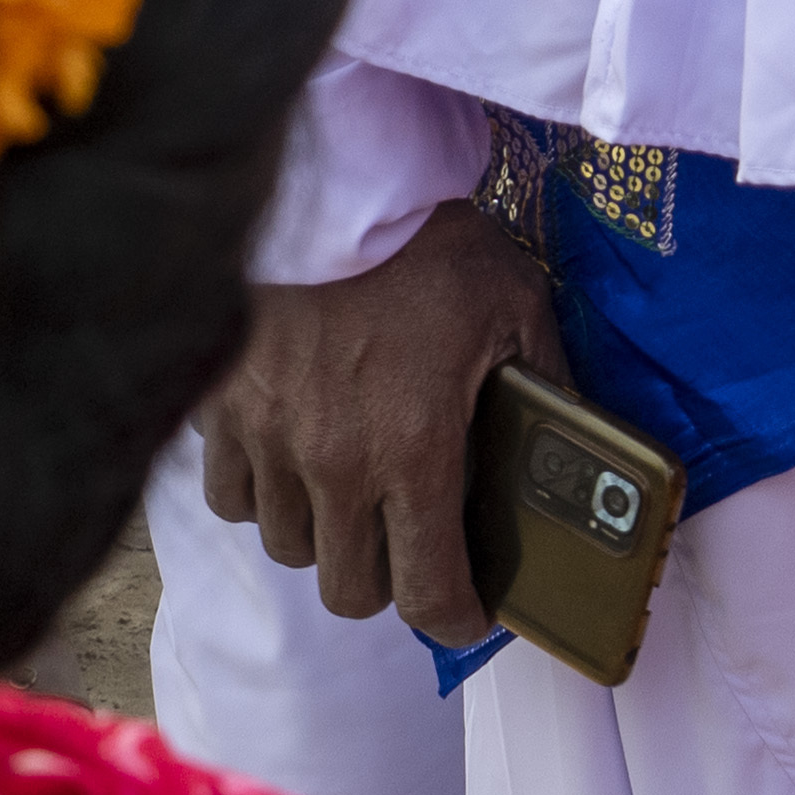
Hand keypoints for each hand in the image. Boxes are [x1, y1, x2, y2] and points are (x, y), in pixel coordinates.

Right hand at [191, 207, 553, 647]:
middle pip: (350, 590)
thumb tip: (576, 442)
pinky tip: (293, 453)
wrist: (332, 173)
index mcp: (413, 448)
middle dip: (391, 579)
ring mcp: (266, 438)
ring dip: (327, 535)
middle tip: (413, 540)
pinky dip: (263, 491)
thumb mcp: (516, 304)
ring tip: (354, 490)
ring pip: (288, 547)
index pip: (428, 593)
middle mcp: (333, 462)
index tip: (470, 613)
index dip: (455, 621)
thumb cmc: (430, 238)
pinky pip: (230, 495)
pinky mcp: (218, 406)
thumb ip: (545, 382)